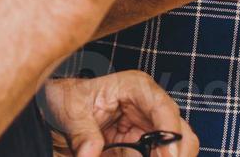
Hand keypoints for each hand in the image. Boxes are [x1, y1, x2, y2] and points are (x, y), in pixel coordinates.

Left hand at [43, 71, 197, 156]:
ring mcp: (147, 128)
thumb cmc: (69, 98)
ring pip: (174, 149)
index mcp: (137, 88)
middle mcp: (149, 107)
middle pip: (180, 132)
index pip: (164, 109)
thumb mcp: (71, 110)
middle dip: (176, 154)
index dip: (170, 133)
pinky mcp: (140, 147)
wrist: (59, 108)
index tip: (168, 156)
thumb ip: (82, 132)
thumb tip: (90, 155)